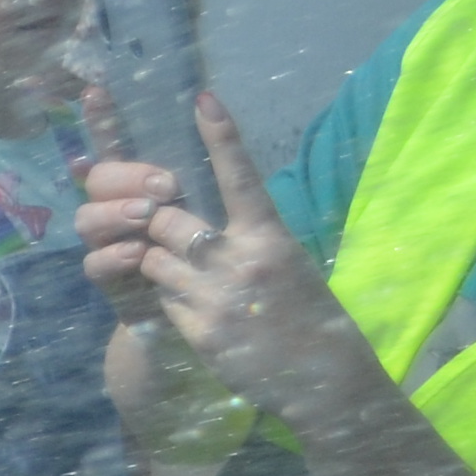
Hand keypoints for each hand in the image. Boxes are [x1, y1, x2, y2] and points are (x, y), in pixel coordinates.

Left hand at [78, 98, 367, 425]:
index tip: (202, 98)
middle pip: (166, 220)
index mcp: (270, 236)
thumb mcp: (288, 260)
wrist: (322, 376)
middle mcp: (242, 261)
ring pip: (153, 259)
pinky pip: (159, 299)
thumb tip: (203, 208)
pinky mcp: (197, 329)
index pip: (241, 177)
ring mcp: (216, 297)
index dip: (220, 136)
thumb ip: (248, 234)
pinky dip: (166, 299)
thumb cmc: (305, 310)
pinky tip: (195, 312)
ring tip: (189, 279)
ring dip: (158, 263)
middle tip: (166, 232)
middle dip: (157, 223)